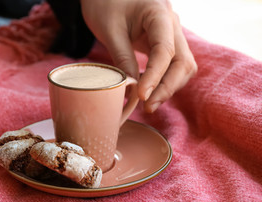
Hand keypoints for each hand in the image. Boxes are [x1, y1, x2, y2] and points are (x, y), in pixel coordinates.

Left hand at [80, 0, 196, 112]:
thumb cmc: (105, 3)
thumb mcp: (109, 30)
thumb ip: (123, 58)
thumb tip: (132, 90)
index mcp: (159, 14)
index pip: (165, 50)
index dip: (155, 77)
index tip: (142, 96)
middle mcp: (171, 24)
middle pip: (183, 62)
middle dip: (168, 87)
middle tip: (148, 106)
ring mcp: (170, 34)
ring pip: (181, 66)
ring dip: (168, 87)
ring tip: (148, 104)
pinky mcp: (163, 43)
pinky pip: (171, 65)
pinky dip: (162, 81)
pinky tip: (147, 92)